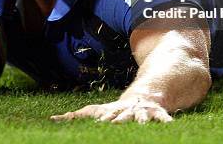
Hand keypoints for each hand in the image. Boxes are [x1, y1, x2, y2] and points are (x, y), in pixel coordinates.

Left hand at [50, 96, 172, 123]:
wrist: (144, 96)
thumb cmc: (116, 110)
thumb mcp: (97, 111)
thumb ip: (76, 116)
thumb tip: (52, 119)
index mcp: (110, 112)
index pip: (97, 114)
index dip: (91, 117)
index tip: (85, 122)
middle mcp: (125, 111)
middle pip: (119, 117)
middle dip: (114, 121)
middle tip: (109, 125)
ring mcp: (141, 112)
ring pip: (140, 119)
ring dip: (139, 122)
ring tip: (140, 126)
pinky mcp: (156, 114)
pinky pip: (163, 119)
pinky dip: (165, 122)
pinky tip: (170, 126)